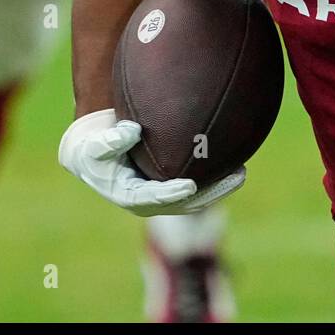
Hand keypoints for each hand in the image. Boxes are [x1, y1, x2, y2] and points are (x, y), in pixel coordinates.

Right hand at [58, 109, 244, 216]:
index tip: (189, 186)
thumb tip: (134, 131)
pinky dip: (215, 179)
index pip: (154, 198)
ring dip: (220, 188)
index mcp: (130, 196)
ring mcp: (163, 195)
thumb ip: (110, 141)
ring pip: (197, 199)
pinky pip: (198, 187)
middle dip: (211, 193)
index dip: (171, 194)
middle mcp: (150, 200)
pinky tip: (234, 164)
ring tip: (241, 174)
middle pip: (185, 203)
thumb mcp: (94, 145)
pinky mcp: (171, 185)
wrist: (95, 150)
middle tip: (236, 177)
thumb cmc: (92, 147)